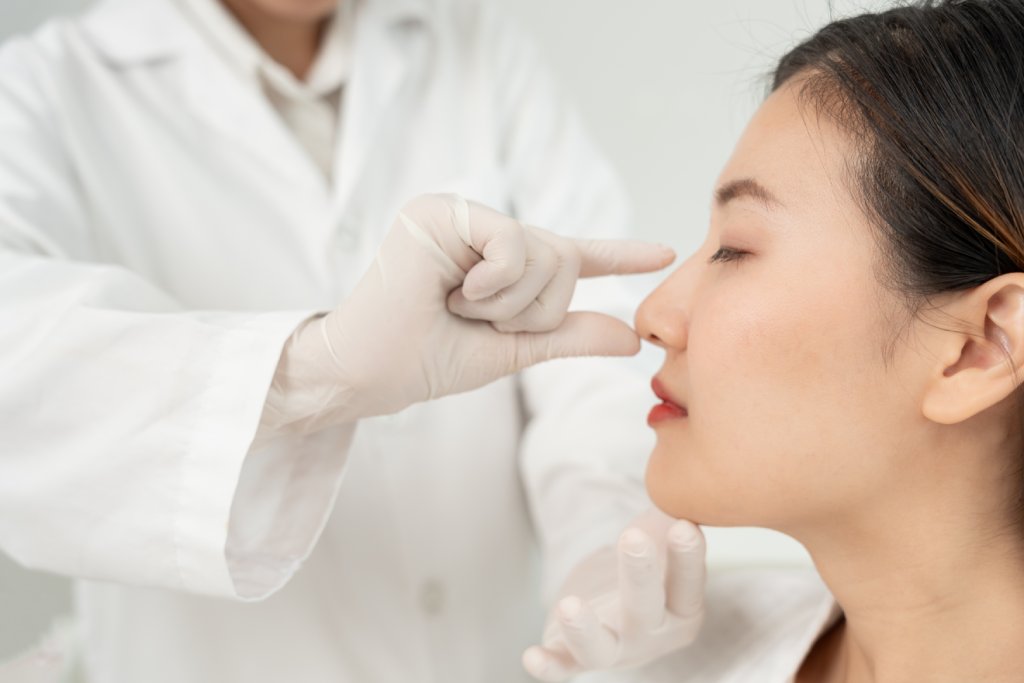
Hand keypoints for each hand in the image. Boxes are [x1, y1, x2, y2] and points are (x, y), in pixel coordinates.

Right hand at [257, 194, 674, 438]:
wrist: (367, 375)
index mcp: (498, 262)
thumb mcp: (513, 350)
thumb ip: (568, 336)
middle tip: (474, 321)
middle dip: (532, 311)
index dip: (616, 255)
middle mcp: (482, 230)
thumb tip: (630, 337)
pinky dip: (495, 283)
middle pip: (562, 260)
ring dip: (509, 304)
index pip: (567, 257)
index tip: (661, 253)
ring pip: (543, 254)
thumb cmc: (424, 361)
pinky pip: (513, 244)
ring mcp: (460, 215)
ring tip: (455, 308)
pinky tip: (452, 292)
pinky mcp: (439, 212)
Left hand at [522, 510, 705, 680]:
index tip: (685, 525)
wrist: (615, 605)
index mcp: (683, 607)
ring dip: (585, 630)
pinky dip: (548, 667)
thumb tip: (688, 467)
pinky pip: (562, 668)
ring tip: (570, 606)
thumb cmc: (649, 566)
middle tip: (633, 536)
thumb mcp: (664, 537)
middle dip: (640, 574)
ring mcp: (613, 649)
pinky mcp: (574, 656)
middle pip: (646, 608)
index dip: (688, 558)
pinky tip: (530, 655)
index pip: (689, 583)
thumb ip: (676, 507)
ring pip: (600, 648)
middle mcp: (651, 634)